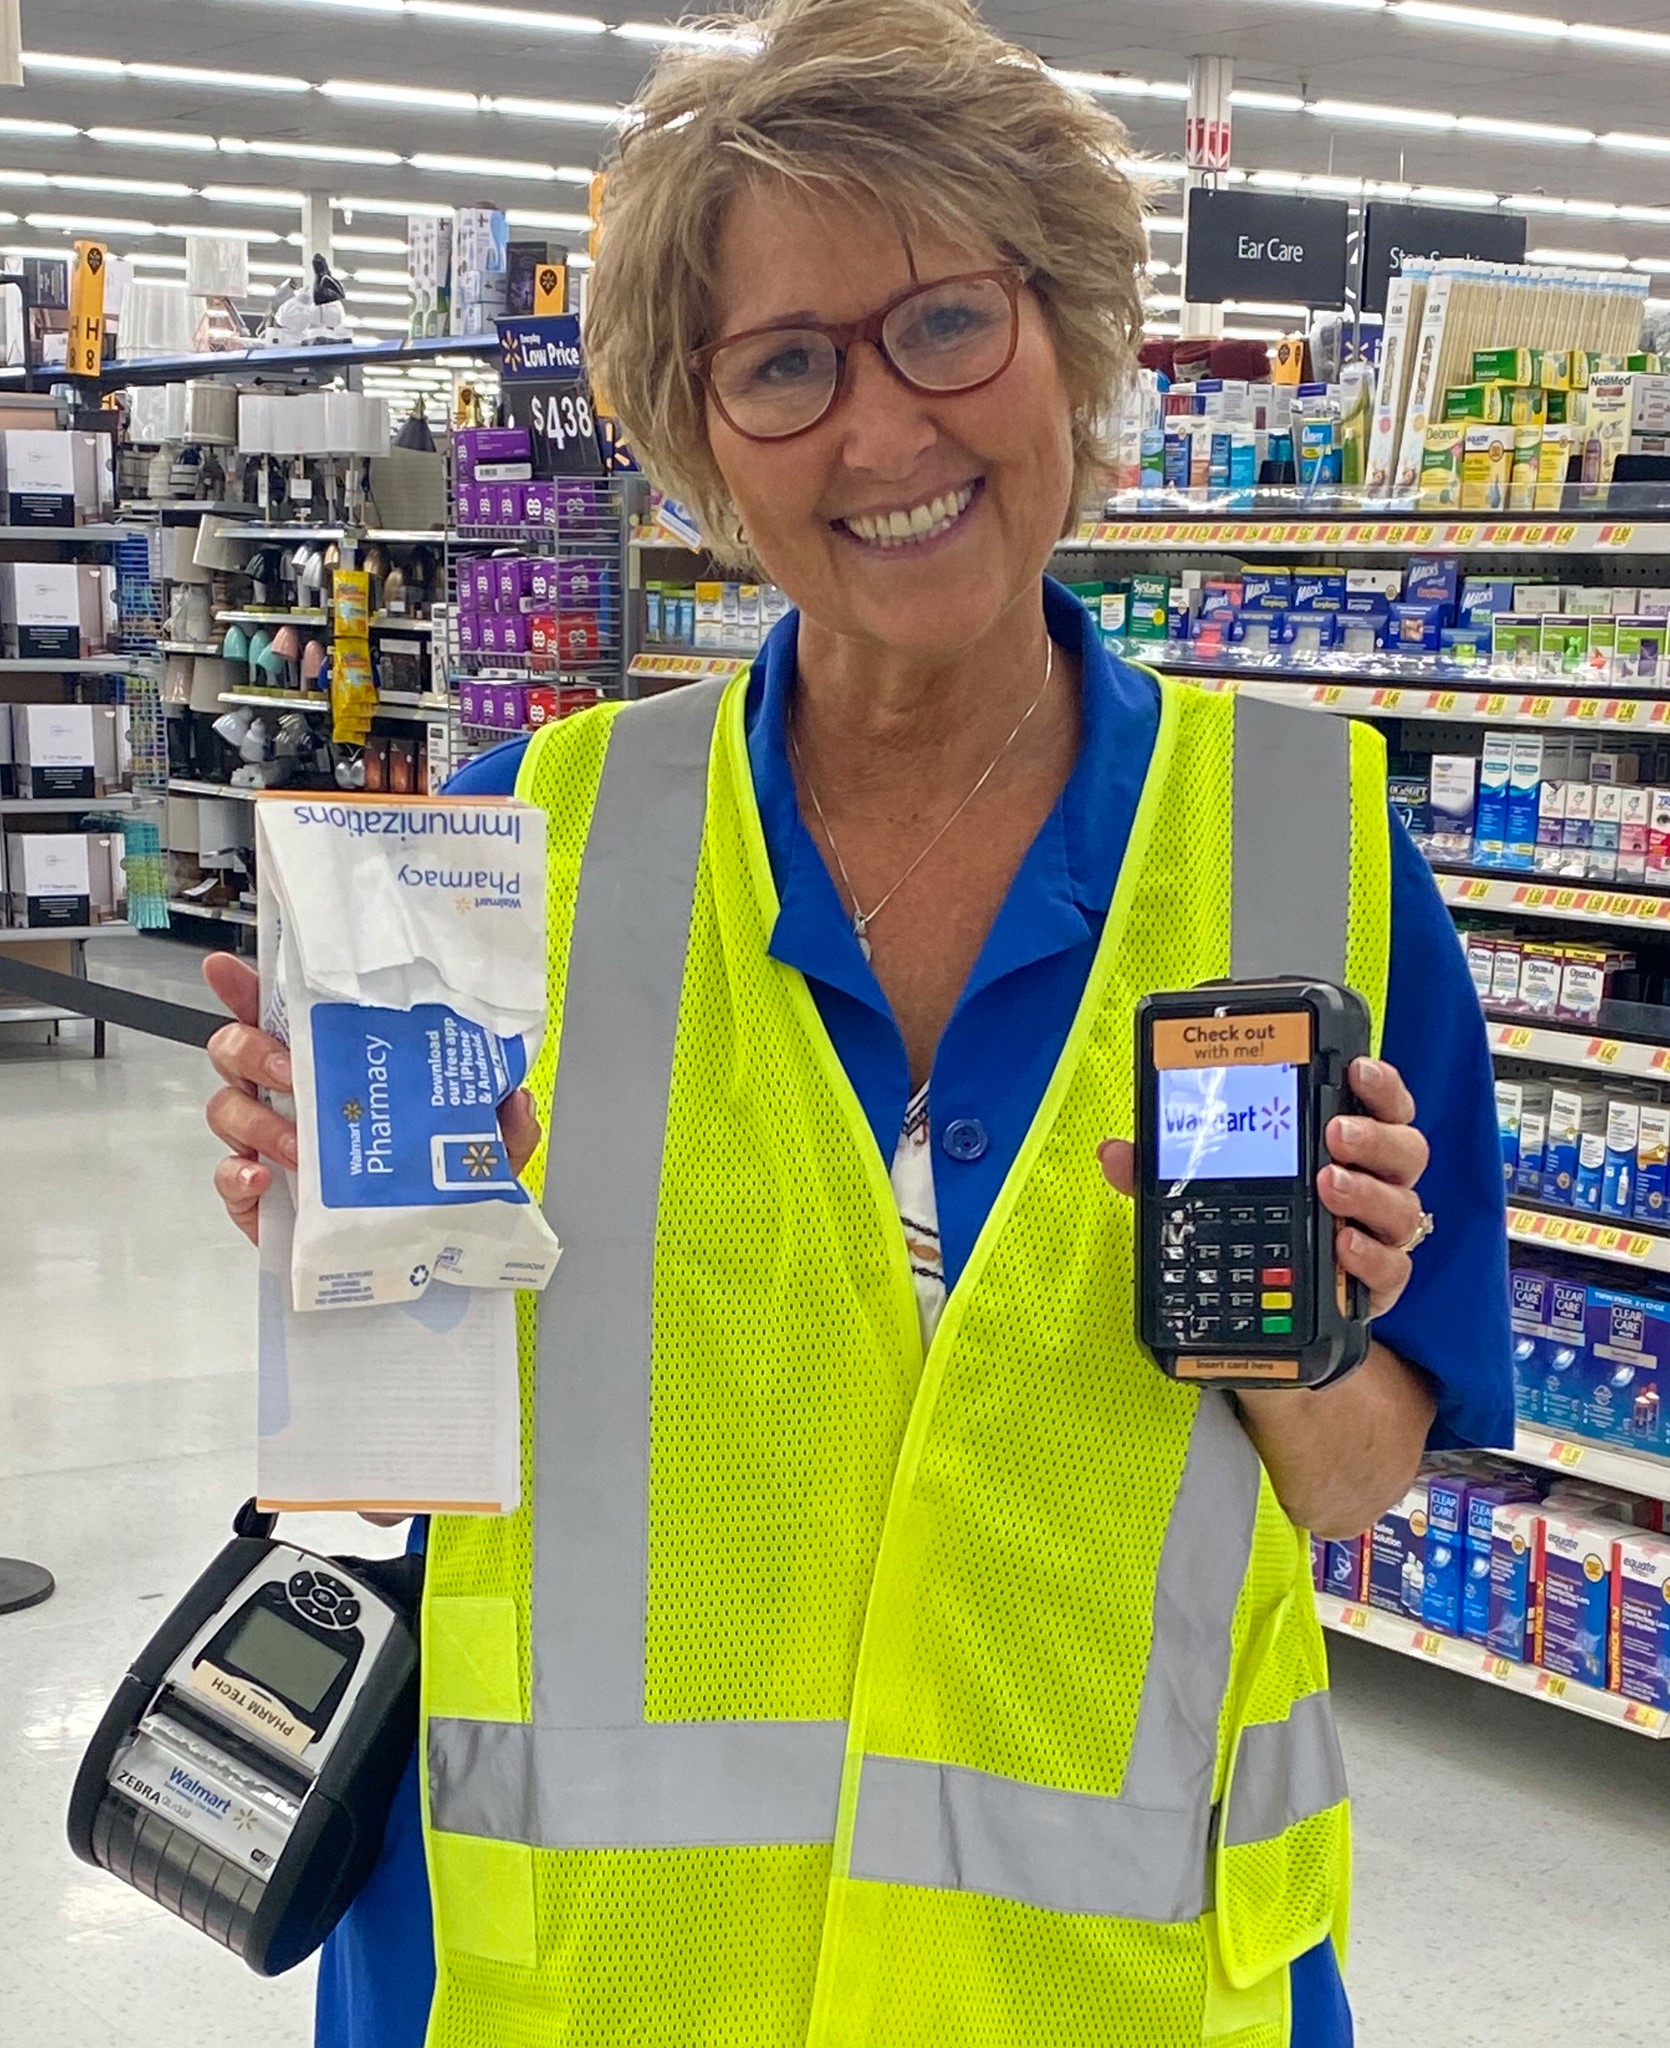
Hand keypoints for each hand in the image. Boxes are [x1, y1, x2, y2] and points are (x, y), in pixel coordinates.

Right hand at [201, 952, 542, 1245]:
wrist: (412, 1264)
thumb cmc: (432, 1189)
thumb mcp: (480, 1153)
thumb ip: (505, 1125)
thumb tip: (516, 1097)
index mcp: (332, 1064)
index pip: (281, 1013)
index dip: (246, 988)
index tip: (227, 968)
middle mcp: (289, 1094)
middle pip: (236, 1049)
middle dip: (253, 1050)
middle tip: (292, 1069)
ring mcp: (264, 1142)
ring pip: (228, 1107)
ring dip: (257, 1119)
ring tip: (298, 1143)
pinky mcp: (255, 1194)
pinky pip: (226, 1176)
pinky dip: (237, 1174)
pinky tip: (264, 1177)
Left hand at [1096, 1054, 1428, 1320]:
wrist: (1273, 1317)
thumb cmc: (1253, 1230)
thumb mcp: (1202, 1194)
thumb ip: (1162, 1172)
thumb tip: (1113, 1153)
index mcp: (1341, 1147)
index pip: (1378, 1105)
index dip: (1379, 1083)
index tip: (1357, 1068)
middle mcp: (1372, 1184)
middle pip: (1403, 1150)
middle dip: (1373, 1136)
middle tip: (1335, 1133)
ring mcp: (1377, 1234)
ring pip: (1402, 1206)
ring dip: (1367, 1192)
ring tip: (1329, 1185)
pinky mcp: (1377, 1285)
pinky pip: (1393, 1269)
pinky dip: (1370, 1258)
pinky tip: (1343, 1247)